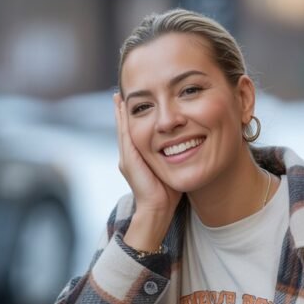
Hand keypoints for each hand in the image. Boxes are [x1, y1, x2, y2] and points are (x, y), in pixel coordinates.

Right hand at [113, 93, 180, 218]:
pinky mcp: (129, 158)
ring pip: (122, 129)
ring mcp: (126, 158)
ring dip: (120, 112)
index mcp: (137, 160)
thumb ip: (172, 158)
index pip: (134, 134)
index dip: (133, 120)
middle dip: (123, 112)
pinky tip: (123, 106)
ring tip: (118, 96)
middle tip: (120, 94)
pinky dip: (123, 119)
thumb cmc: (167, 194)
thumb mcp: (169, 170)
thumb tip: (185, 149)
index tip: (133, 104)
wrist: (157, 209)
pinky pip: (125, 133)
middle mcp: (128, 157)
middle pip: (124, 129)